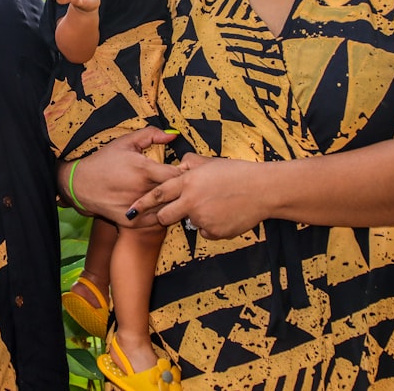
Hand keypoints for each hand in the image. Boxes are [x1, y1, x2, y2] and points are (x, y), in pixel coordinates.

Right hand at [62, 127, 182, 227]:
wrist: (81, 184)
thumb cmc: (105, 161)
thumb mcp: (126, 142)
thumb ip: (151, 134)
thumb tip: (173, 135)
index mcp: (144, 170)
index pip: (178, 175)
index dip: (183, 172)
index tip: (180, 170)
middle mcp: (142, 190)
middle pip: (175, 192)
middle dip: (180, 187)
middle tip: (179, 182)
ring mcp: (138, 208)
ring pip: (168, 208)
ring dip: (172, 201)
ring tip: (169, 194)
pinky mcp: (132, 222)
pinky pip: (156, 220)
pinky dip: (160, 213)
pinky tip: (157, 204)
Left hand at [131, 153, 265, 239]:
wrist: (262, 190)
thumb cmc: (238, 173)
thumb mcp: (211, 162)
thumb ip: (191, 164)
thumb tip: (180, 164)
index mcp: (189, 181)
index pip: (158, 193)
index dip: (143, 202)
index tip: (131, 209)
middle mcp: (191, 201)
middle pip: (165, 216)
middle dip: (165, 216)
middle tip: (174, 212)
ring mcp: (202, 218)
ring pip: (189, 223)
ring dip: (197, 217)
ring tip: (218, 205)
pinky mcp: (214, 231)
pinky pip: (206, 231)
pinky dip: (212, 226)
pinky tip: (226, 214)